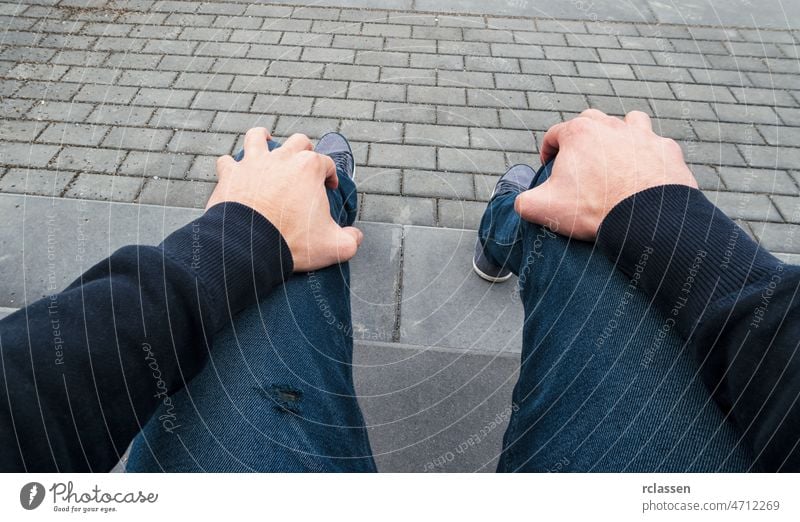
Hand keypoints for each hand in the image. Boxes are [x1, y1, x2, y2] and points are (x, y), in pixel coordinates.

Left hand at [206, 128, 362, 271]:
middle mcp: (282, 158)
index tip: (330, 188)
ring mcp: (253, 163)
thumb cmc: (292, 242)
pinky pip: (228, 161)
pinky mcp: (231, 174)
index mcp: (309, 169)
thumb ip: (350, 240)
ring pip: (258, 137)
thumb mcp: (334, 246)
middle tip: (305, 166)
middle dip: (305, 150)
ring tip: (267, 144)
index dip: (331, 176)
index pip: (327, 163)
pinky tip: (235, 172)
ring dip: (264, 139)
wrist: (249, 246)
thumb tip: (355, 237)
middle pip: (298, 142)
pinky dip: (232, 166)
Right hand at [515, 109, 697, 240]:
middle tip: (580, 163)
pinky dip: (649, 155)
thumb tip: (521, 202)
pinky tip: (645, 172)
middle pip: (590, 121)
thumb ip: (524, 202)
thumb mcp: (543, 208)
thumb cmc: (594, 209)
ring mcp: (643, 135)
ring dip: (620, 135)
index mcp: (578, 133)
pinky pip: (656, 145)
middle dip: (582, 138)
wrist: (646, 219)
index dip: (548, 151)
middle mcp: (611, 125)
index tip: (549, 167)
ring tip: (616, 157)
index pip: (554, 134)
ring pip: (629, 122)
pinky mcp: (666, 150)